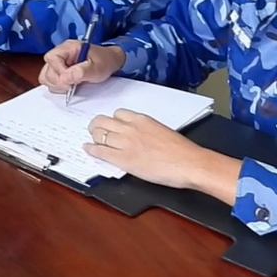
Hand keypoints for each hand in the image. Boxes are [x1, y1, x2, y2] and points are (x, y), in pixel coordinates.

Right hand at [39, 42, 125, 92]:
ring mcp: (58, 64)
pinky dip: (58, 87)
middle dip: (58, 81)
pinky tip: (69, 87)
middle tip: (72, 86)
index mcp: (68, 48)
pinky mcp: (59, 72)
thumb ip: (81, 72)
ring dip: (57, 85)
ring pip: (46, 77)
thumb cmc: (104, 61)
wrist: (110, 62)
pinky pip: (51, 82)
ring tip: (71, 86)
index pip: (52, 58)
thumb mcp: (97, 67)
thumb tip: (64, 78)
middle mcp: (60, 54)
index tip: (70, 80)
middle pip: (46, 70)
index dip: (59, 71)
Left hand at [84, 110, 238, 201]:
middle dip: (96, 125)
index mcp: (142, 119)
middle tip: (94, 130)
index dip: (111, 119)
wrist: (189, 163)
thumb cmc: (182, 151)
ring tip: (91, 139)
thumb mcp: (162, 131)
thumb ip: (147, 130)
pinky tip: (88, 149)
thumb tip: (140, 136)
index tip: (109, 123)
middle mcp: (130, 128)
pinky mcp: (123, 159)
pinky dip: (91, 149)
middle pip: (103, 121)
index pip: (118, 113)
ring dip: (93, 136)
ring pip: (99, 134)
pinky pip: (100, 151)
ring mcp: (125, 143)